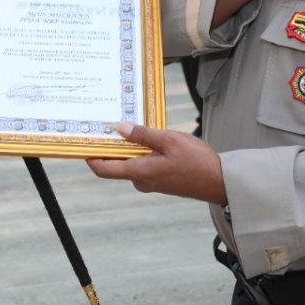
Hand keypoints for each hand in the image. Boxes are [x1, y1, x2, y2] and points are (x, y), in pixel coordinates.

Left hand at [86, 123, 226, 204]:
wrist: (221, 181)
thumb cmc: (197, 162)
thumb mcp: (169, 140)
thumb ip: (144, 135)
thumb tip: (120, 128)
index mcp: (139, 172)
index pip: (104, 169)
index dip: (90, 157)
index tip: (83, 141)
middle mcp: (141, 180)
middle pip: (116, 163)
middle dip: (112, 144)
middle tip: (107, 123)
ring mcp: (150, 181)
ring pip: (131, 162)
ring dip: (129, 146)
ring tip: (130, 124)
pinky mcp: (159, 179)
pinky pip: (143, 164)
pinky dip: (141, 151)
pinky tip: (148, 136)